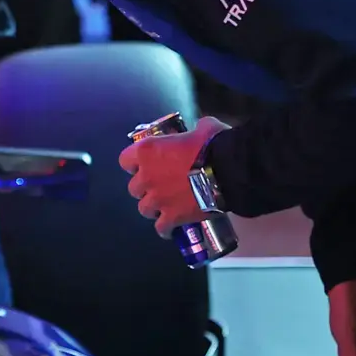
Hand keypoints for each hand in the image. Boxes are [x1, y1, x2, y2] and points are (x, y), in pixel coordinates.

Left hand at [118, 113, 228, 236]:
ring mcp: (157, 199)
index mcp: (147, 151)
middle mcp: (146, 177)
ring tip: (166, 206)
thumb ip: (192, 131)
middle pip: (134, 188)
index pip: (125, 160)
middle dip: (145, 188)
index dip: (135, 164)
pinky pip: (161, 228)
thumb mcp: (202, 128)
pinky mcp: (171, 217)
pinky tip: (172, 227)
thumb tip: (198, 132)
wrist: (230, 170)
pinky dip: (165, 228)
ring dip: (153, 207)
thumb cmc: (214, 144)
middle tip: (161, 186)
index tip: (146, 165)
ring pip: (144, 209)